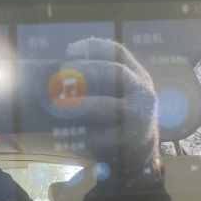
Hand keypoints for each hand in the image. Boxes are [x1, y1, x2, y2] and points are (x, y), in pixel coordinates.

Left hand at [64, 38, 159, 174]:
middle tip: (60, 78)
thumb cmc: (117, 117)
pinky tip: (69, 134)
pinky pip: (106, 135)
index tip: (70, 52)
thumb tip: (59, 71)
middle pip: (114, 72)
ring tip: (59, 106)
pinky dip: (86, 135)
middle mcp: (141, 91)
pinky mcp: (132, 139)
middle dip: (84, 72)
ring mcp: (140, 115)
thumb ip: (98, 80)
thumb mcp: (117, 93)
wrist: (139, 152)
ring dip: (81, 104)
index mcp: (136, 75)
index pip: (116, 52)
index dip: (93, 47)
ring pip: (109, 105)